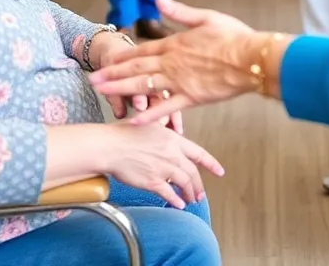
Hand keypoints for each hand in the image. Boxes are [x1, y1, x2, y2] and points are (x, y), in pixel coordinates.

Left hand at [90, 0, 277, 123]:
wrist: (252, 58)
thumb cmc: (234, 36)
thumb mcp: (206, 17)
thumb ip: (180, 12)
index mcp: (176, 44)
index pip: (142, 51)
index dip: (123, 57)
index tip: (107, 61)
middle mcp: (172, 63)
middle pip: (136, 69)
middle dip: (112, 74)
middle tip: (92, 80)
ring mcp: (180, 81)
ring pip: (144, 87)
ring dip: (121, 90)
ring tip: (103, 94)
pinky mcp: (192, 97)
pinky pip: (166, 107)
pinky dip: (149, 114)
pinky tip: (134, 120)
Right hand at [103, 122, 222, 209]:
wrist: (109, 146)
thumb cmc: (124, 134)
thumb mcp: (150, 124)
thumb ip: (164, 129)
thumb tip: (170, 130)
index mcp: (173, 140)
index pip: (199, 153)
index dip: (211, 164)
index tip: (219, 171)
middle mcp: (172, 154)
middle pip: (193, 172)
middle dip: (199, 185)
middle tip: (201, 193)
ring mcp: (163, 168)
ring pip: (184, 183)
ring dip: (189, 193)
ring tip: (191, 200)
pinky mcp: (152, 181)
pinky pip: (168, 193)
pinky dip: (176, 200)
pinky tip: (178, 204)